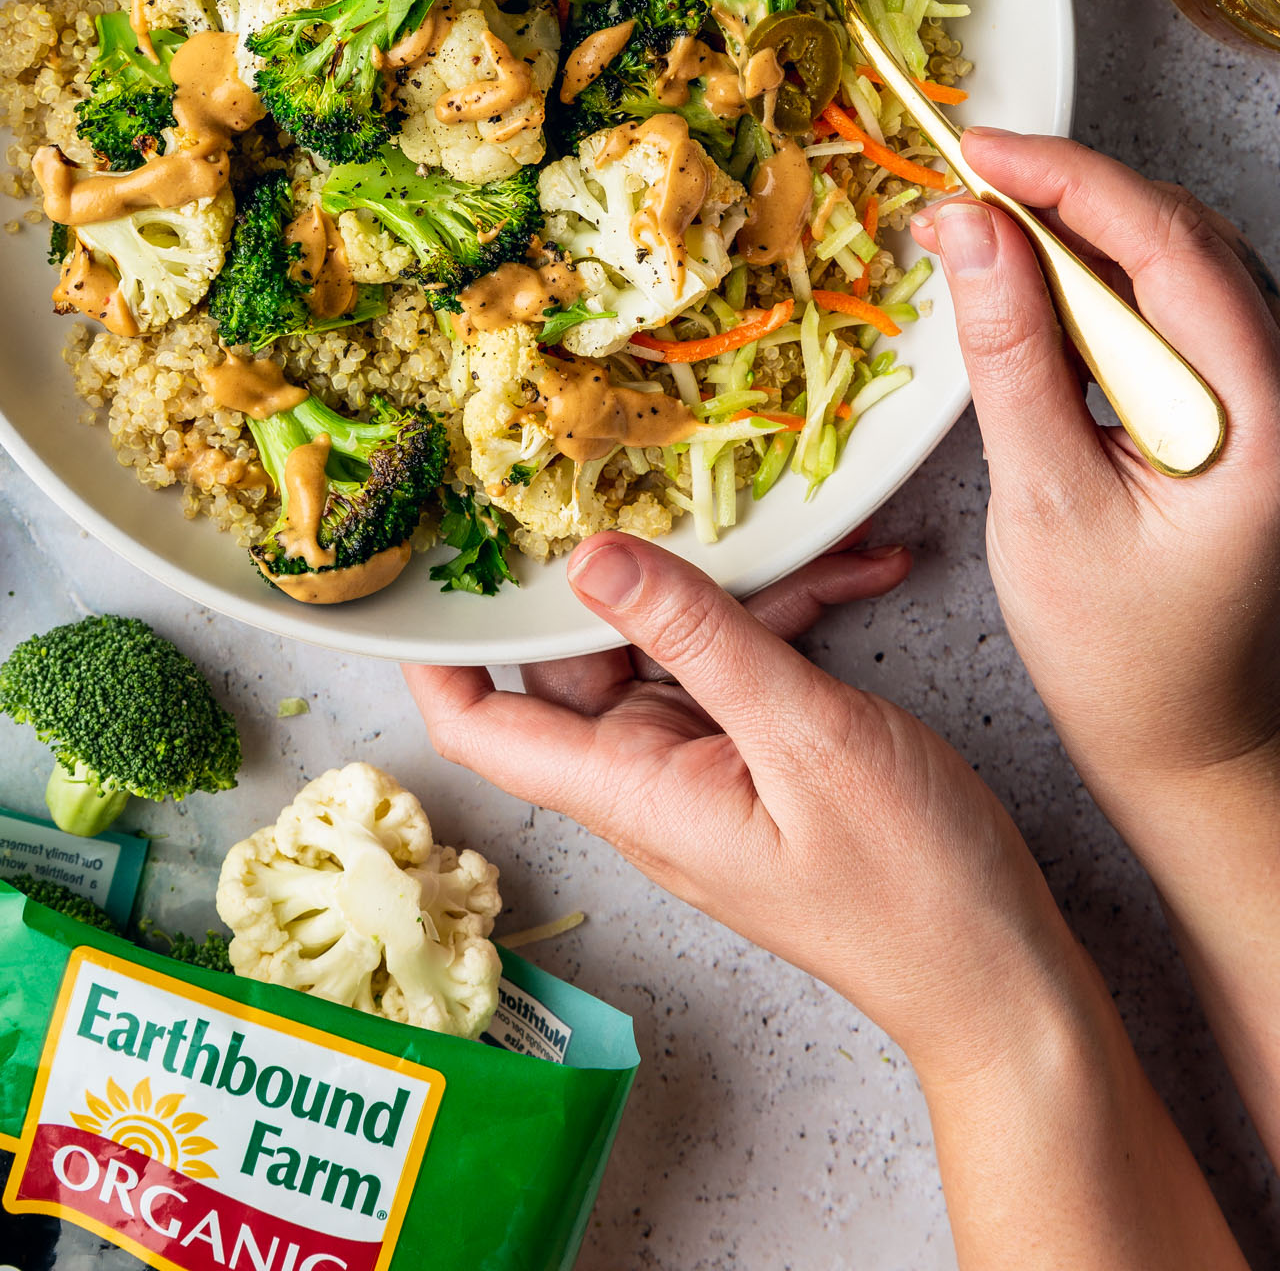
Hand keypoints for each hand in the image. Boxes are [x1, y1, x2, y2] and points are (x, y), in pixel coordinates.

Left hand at [405, 534, 1249, 1269]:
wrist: (996, 972)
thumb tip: (592, 557)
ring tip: (812, 522)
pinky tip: (862, 570)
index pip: (480, 722)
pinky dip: (790, 611)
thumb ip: (699, 637)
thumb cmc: (905, 880)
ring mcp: (701, 758)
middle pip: (577, 649)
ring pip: (673, 635)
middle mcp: (645, 771)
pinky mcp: (759, 747)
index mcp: (627, 785)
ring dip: (737, 578)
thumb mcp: (803, 735)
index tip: (439, 549)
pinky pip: (740, 657)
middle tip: (640, 463)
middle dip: (611, 560)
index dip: (439, 647)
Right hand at [914, 129, 1279, 1162]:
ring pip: (1178, 263)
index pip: (1166, 246)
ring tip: (983, 226)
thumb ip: (1009, 357)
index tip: (975, 152)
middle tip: (961, 185)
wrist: (1188, 744)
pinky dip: (1101, 280)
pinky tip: (1035, 286)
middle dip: (1068, 193)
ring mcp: (1264, 398)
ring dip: (1082, 230)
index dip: (1067, 179)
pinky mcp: (1234, 409)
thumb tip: (965, 230)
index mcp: (1259, 417)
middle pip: (1180, 237)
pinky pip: (1172, 309)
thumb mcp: (1046, 502)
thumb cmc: (1122, 654)